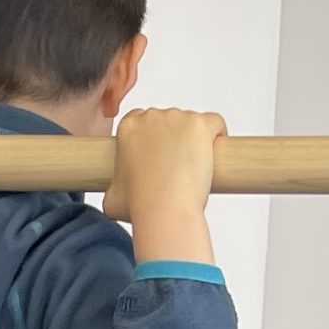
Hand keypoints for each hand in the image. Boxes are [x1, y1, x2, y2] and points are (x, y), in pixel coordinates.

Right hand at [105, 106, 222, 260]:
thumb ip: (113, 187)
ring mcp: (178, 118)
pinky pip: (214, 122)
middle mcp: (152, 117)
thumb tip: (116, 193)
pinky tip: (214, 152)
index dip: (153, 139)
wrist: (164, 211)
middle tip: (177, 168)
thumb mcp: (111, 197)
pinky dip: (217, 134)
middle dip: (173, 141)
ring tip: (194, 168)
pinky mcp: (200, 125)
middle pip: (168, 122)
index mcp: (128, 128)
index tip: (158, 156)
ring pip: (191, 124)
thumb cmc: (139, 205)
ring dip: (194, 141)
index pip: (143, 121)